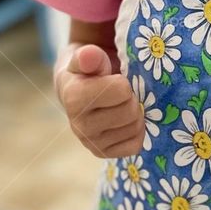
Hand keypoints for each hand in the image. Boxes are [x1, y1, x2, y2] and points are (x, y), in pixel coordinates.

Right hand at [57, 44, 145, 158]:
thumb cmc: (86, 71)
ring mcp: (91, 144)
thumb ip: (89, 56)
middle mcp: (80, 126)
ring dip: (135, 114)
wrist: (76, 92)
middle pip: (130, 111)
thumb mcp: (85, 58)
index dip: (123, 82)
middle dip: (131, 98)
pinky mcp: (103, 154)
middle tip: (120, 94)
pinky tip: (123, 121)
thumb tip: (89, 55)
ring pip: (135, 128)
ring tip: (120, 105)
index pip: (122, 90)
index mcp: (75, 99)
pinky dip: (136, 132)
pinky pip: (136, 145)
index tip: (113, 80)